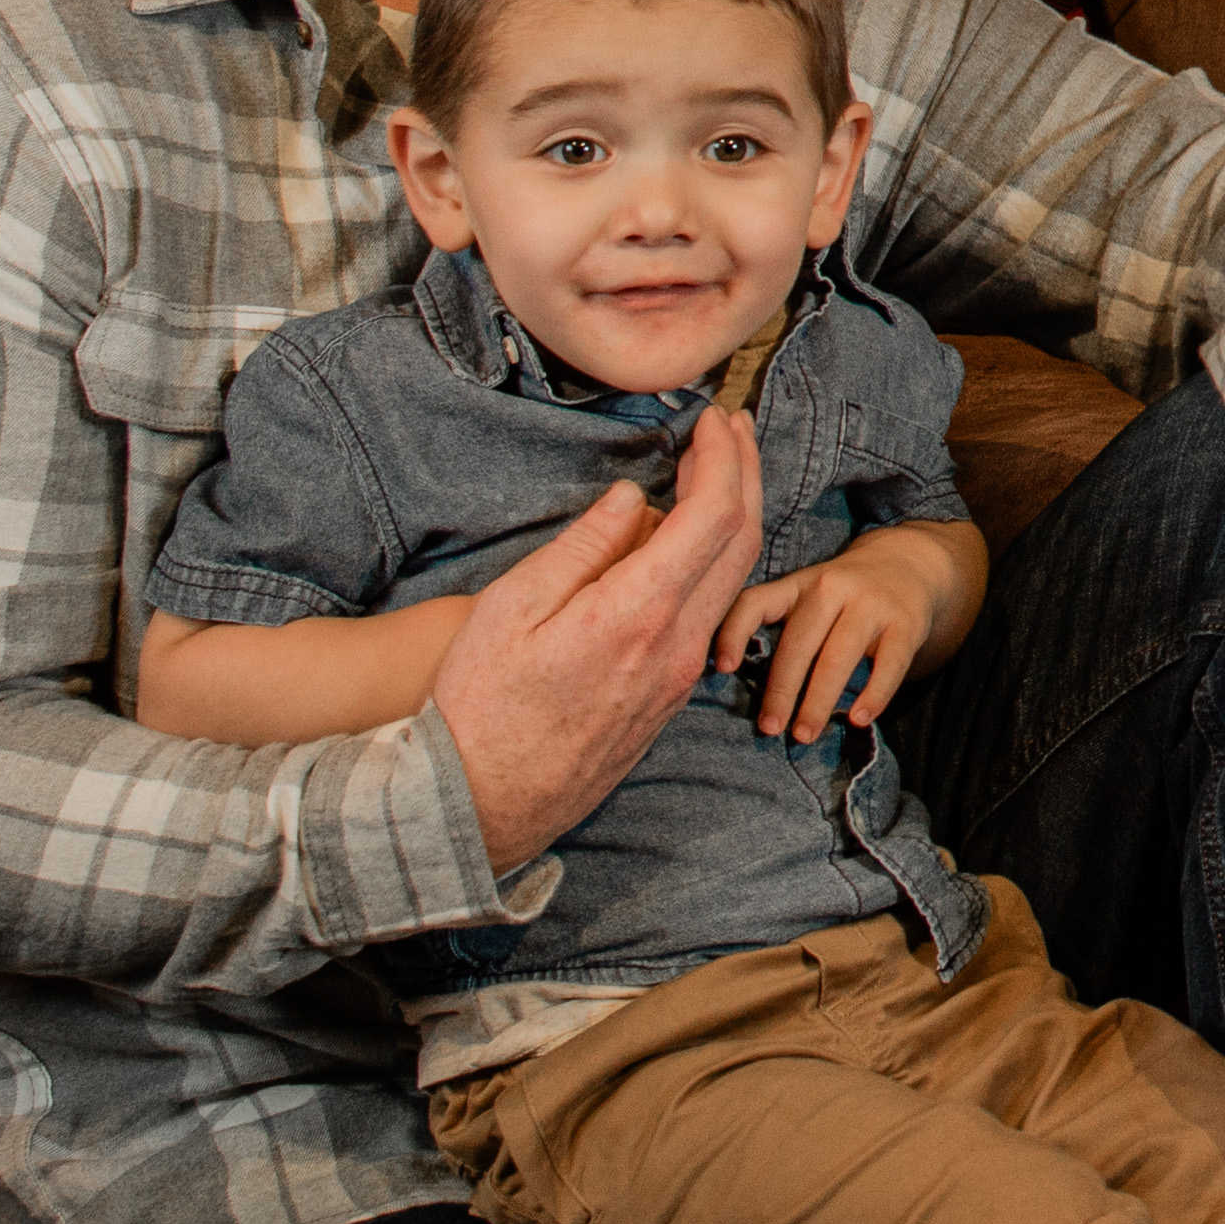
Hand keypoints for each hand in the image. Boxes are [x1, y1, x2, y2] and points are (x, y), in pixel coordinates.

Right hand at [429, 407, 765, 874]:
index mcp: (638, 613)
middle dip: (745, 473)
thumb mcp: (512, 609)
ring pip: (733, 579)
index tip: (709, 418)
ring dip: (737, 515)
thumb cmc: (479, 705)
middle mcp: (678, 645)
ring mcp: (681, 675)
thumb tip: (633, 498)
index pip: (714, 514)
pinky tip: (691, 538)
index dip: (722, 457)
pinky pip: (711, 612)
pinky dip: (716, 559)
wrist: (480, 805)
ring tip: (718, 468)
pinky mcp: (671, 696)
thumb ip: (583, 546)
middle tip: (730, 427)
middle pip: (744, 541)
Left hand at [719, 522, 960, 742]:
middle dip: (781, 691)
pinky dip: (873, 695)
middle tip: (769, 729)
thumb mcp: (810, 593)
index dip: (734, 633)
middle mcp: (832, 587)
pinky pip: (888, 665)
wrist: (911, 562)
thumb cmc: (845, 594)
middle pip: (799, 644)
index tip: (723, 669)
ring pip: (838, 658)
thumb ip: (781, 624)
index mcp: (800, 583)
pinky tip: (859, 719)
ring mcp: (871, 604)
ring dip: (818, 702)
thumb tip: (743, 685)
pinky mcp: (906, 623)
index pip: (756, 602)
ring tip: (804, 734)